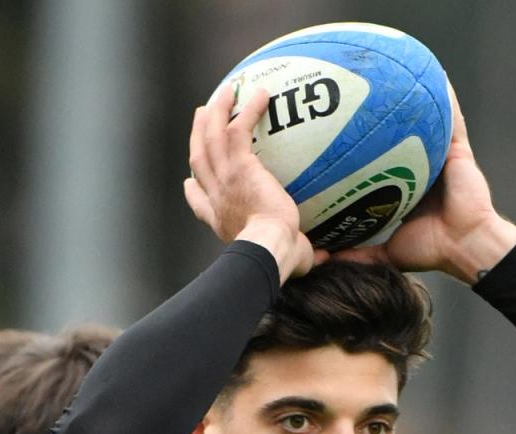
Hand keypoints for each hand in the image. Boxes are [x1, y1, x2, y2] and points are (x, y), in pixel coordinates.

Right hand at [184, 85, 325, 280]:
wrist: (268, 247)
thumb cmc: (277, 258)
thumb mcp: (285, 256)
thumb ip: (301, 252)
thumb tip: (324, 256)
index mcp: (219, 218)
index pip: (199, 201)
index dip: (193, 189)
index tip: (191, 181)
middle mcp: (216, 196)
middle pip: (198, 158)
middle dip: (197, 135)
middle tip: (201, 117)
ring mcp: (224, 178)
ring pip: (210, 136)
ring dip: (215, 112)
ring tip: (224, 93)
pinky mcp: (239, 165)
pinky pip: (238, 128)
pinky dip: (247, 109)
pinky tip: (260, 93)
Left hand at [334, 82, 515, 283]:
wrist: (466, 247)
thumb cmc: (430, 250)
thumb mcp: (383, 251)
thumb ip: (356, 253)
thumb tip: (322, 259)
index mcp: (405, 185)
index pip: (381, 158)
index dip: (364, 144)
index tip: (339, 131)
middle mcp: (422, 165)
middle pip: (398, 133)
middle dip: (380, 114)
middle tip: (356, 94)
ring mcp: (441, 156)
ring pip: (425, 119)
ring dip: (413, 96)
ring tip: (393, 71)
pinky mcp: (458, 150)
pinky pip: (452, 118)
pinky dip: (445, 97)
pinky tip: (433, 75)